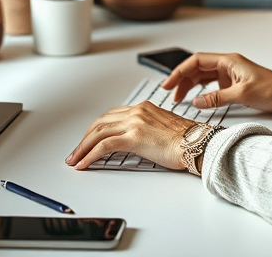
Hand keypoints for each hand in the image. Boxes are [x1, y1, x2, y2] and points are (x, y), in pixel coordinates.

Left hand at [66, 100, 197, 170]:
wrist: (197, 143)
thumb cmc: (186, 140)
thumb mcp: (162, 128)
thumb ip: (146, 129)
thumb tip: (134, 142)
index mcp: (144, 107)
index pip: (111, 115)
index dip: (96, 129)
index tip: (89, 139)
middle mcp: (137, 111)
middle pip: (101, 122)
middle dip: (84, 138)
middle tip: (76, 151)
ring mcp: (135, 122)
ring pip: (98, 133)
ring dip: (83, 147)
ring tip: (75, 159)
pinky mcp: (134, 137)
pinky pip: (104, 145)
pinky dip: (90, 155)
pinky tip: (84, 163)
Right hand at [161, 52, 271, 112]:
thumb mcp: (243, 94)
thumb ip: (218, 98)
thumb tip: (196, 101)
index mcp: (228, 61)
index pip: (197, 61)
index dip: (180, 71)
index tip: (168, 83)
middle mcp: (227, 65)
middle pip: (197, 68)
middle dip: (181, 79)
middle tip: (169, 93)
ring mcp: (229, 74)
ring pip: (203, 76)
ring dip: (189, 86)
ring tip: (178, 98)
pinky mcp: (233, 84)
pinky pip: (211, 85)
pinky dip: (201, 91)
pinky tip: (195, 98)